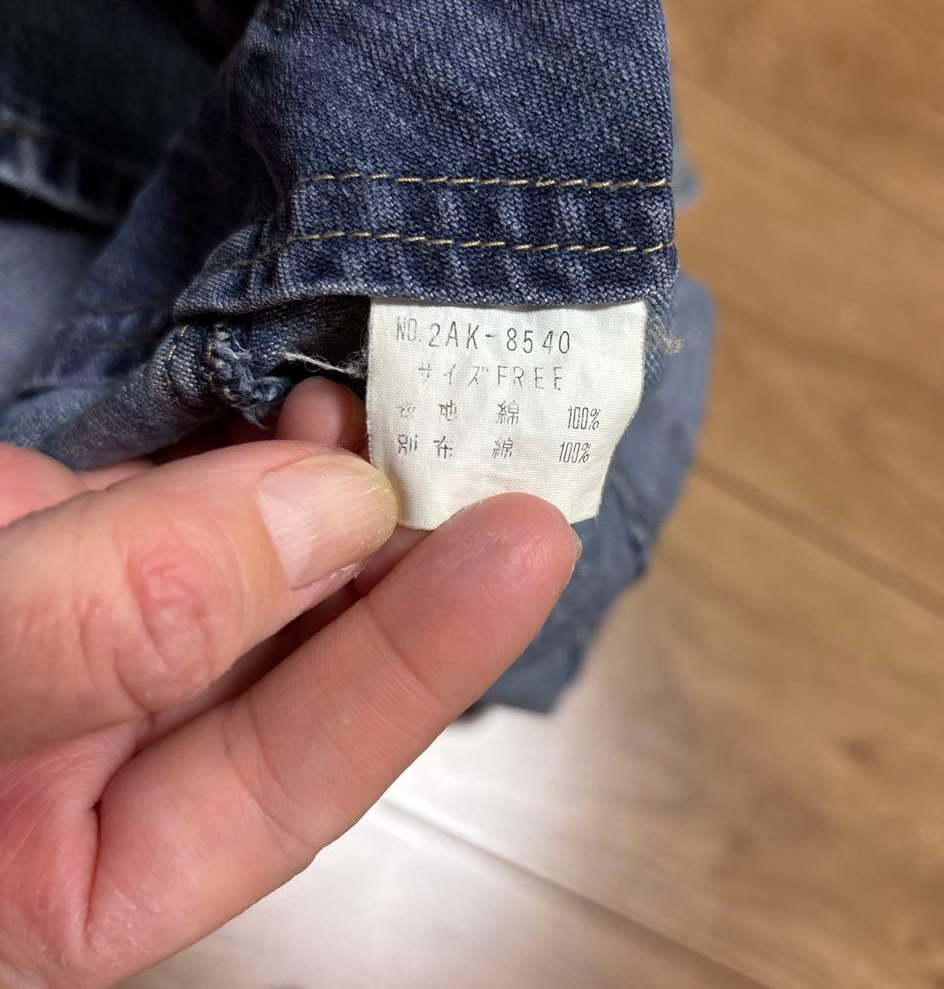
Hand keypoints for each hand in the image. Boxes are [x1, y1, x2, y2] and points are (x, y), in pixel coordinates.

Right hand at [0, 379, 577, 987]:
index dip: (420, 663)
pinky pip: (206, 490)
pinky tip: (315, 404)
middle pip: (304, 660)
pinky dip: (267, 443)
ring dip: (347, 486)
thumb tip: (324, 516)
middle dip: (400, 558)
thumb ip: (115, 624)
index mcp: (86, 871)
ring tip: (393, 411)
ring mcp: (111, 630)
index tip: (525, 547)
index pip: (301, 780)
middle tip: (480, 460)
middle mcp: (119, 747)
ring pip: (270, 564)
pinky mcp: (92, 537)